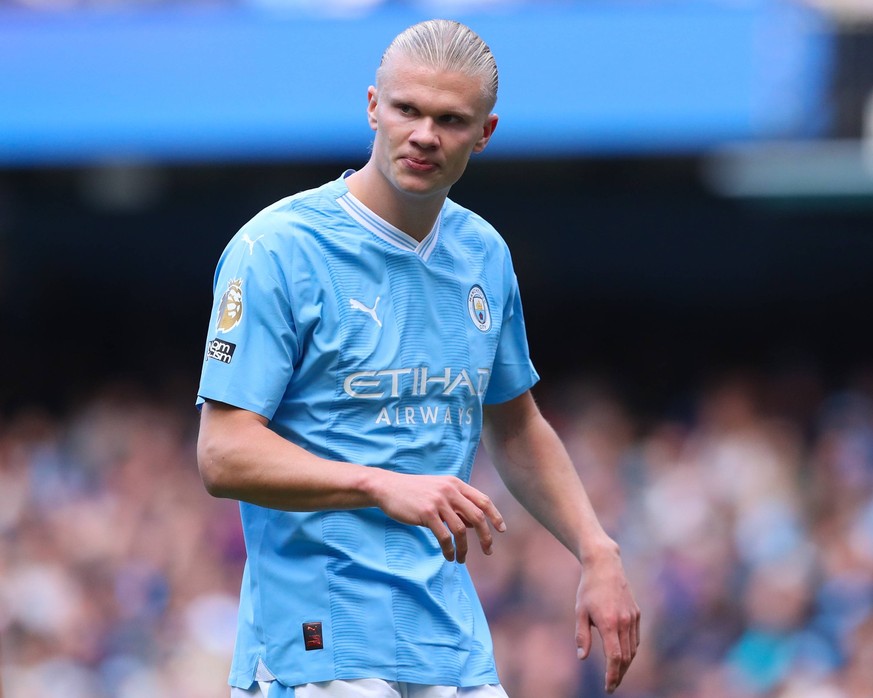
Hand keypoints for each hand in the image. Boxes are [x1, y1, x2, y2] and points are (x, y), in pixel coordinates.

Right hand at [370, 470, 505, 562]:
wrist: (387, 487)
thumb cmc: (414, 492)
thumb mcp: (439, 492)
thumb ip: (457, 505)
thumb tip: (473, 525)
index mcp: (456, 484)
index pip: (484, 500)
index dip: (496, 516)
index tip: (501, 530)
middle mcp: (450, 490)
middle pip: (478, 516)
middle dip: (486, 536)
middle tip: (488, 551)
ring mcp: (438, 501)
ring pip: (461, 530)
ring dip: (464, 548)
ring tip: (461, 560)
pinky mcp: (427, 513)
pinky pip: (444, 536)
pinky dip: (449, 549)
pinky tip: (449, 556)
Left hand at [575, 546, 640, 692]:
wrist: (605, 566)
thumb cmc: (589, 589)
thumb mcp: (580, 612)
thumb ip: (582, 636)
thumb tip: (583, 658)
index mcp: (609, 623)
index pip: (615, 657)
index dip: (612, 675)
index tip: (608, 687)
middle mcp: (624, 622)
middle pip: (626, 657)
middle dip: (619, 674)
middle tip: (611, 686)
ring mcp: (633, 618)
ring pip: (633, 649)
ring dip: (626, 665)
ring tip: (616, 674)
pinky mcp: (636, 613)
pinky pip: (635, 638)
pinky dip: (630, 650)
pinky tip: (623, 655)